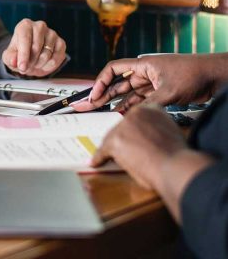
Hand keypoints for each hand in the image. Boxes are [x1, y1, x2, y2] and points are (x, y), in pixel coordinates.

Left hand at [2, 19, 66, 77]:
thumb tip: (14, 61)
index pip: (25, 38)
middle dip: (31, 62)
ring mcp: (52, 33)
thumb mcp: (10, 57)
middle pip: (36, 47)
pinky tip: (43, 65)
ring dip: (39, 64)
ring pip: (47, 53)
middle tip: (26, 68)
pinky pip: (57, 57)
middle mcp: (39, 26)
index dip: (23, 55)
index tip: (22, 67)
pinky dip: (49, 65)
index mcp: (25, 25)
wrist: (31, 56)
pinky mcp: (61, 42)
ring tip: (34, 64)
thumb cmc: (19, 53)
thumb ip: (10, 58)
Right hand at [72, 53, 224, 112]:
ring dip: (116, 101)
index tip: (95, 95)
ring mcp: (152, 82)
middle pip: (118, 82)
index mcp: (143, 64)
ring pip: (128, 92)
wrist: (213, 75)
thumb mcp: (169, 91)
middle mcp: (144, 72)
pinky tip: (122, 113)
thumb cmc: (192, 74)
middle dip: (104, 93)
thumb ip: (150, 103)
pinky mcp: (160, 91)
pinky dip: (131, 106)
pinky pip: (140, 99)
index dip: (101, 81)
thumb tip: (134, 116)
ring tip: (102, 111)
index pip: (114, 69)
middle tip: (91, 105)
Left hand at [92, 104, 214, 222]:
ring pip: (112, 137)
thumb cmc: (177, 155)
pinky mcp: (115, 140)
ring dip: (113, 149)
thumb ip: (158, 129)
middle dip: (123, 140)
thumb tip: (149, 138)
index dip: (133, 131)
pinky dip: (100, 158)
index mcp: (151, 108)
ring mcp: (124, 126)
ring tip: (113, 158)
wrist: (175, 165)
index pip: (136, 118)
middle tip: (125, 151)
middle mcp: (136, 113)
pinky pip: (104, 150)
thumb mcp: (171, 132)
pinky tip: (96, 162)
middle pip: (122, 126)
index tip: (132, 138)